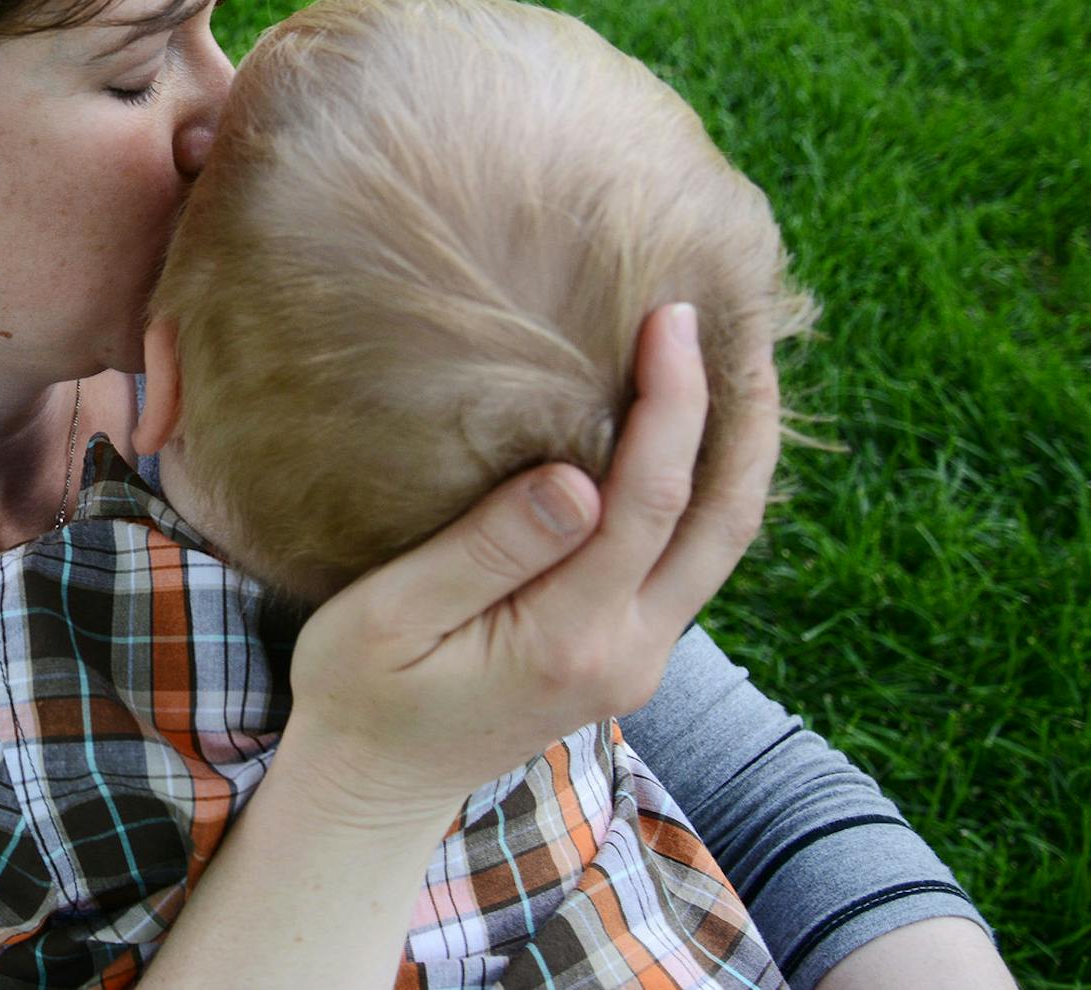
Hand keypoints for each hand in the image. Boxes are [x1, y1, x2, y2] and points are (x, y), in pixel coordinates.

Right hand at [284, 302, 779, 814]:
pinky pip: (689, 557)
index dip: (673, 402)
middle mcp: (628, 652)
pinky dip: (706, 484)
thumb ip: (485, 551)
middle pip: (724, 522)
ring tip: (737, 358)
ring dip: (738, 449)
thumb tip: (579, 480)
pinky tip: (689, 432)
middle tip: (745, 321)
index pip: (650, 501)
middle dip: (744, 415)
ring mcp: (638, 658)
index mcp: (569, 638)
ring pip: (720, 543)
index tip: (668, 316)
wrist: (375, 788)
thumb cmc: (360, 692)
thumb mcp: (391, 617)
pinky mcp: (627, 652)